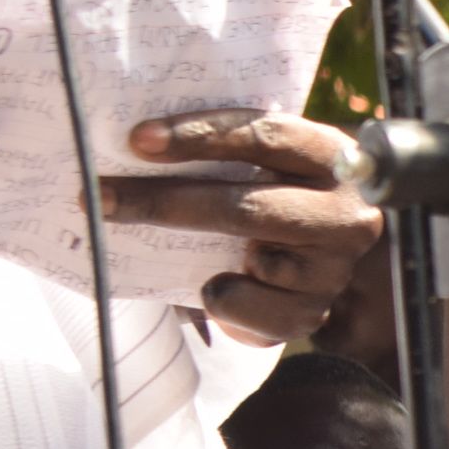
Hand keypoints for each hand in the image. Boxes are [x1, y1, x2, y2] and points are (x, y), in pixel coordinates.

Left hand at [99, 108, 382, 343]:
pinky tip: (216, 283)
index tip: (138, 140)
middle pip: (248, 208)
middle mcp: (345, 213)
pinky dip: (221, 298)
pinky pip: (251, 308)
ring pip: (251, 260)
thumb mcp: (260, 160)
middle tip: (103, 196)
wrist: (314, 252)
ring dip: (190, 252)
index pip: (267, 137)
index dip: (201, 136)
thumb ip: (223, 152)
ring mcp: (334, 268)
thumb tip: (137, 146)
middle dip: (166, 202)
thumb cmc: (270, 191)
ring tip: (148, 240)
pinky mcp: (314, 312)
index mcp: (330, 156)